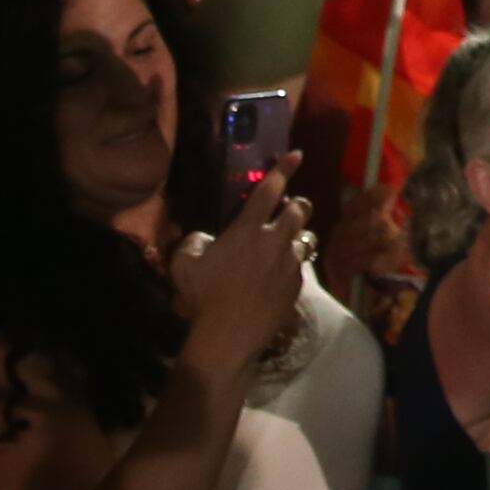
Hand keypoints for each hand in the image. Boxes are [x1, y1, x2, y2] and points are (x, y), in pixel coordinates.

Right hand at [170, 174, 313, 376]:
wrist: (228, 335)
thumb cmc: (202, 296)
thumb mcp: (184, 263)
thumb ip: (194, 242)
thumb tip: (204, 238)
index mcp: (248, 229)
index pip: (270, 190)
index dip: (284, 168)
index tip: (296, 154)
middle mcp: (275, 241)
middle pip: (300, 210)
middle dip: (296, 205)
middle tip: (287, 209)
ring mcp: (289, 264)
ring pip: (306, 238)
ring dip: (297, 236)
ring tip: (285, 243)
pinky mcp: (297, 287)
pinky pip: (300, 267)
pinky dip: (292, 265)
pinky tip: (278, 276)